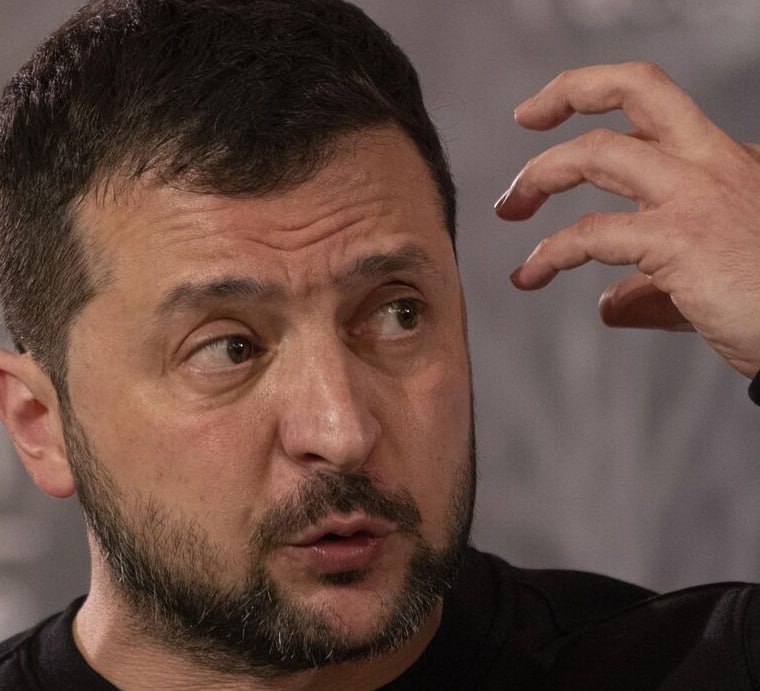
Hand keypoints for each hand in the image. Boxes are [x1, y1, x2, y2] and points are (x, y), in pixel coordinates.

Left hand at [496, 61, 759, 377]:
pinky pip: (591, 236)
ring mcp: (697, 198)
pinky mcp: (680, 241)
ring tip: (510, 210)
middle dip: (568, 93)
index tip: (550, 113)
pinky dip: (550, 254)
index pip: (655, 107)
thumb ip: (651, 288)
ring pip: (599, 153)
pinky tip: (530, 275)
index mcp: (723, 163)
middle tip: (525, 119)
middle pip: (635, 89)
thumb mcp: (707, 281)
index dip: (596, 95)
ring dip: (540, 176)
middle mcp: (712, 165)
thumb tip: (608, 305)